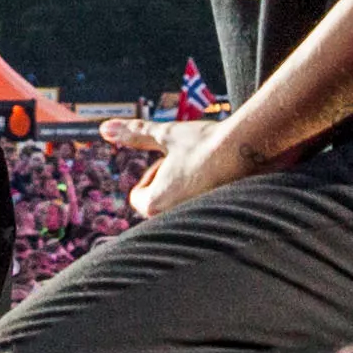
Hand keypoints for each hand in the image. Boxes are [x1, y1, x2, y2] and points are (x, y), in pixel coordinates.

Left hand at [99, 113, 244, 221]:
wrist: (248, 149)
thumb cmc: (204, 142)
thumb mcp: (167, 134)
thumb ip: (135, 133)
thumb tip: (103, 128)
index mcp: (153, 205)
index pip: (138, 195)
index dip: (152, 174)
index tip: (172, 163)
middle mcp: (172, 221)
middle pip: (160, 203)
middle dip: (171, 185)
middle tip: (192, 168)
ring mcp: (196, 224)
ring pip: (181, 208)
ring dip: (190, 191)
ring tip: (209, 174)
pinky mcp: (218, 224)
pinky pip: (204, 215)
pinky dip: (209, 199)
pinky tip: (223, 182)